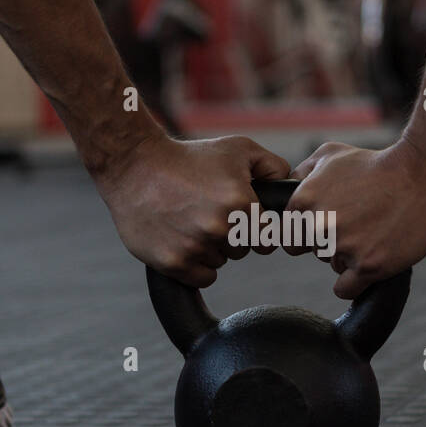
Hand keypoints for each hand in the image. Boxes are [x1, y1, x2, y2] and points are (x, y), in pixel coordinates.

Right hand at [96, 134, 290, 286]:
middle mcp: (219, 228)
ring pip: (220, 262)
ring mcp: (195, 248)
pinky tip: (183, 238)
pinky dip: (196, 264)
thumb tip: (291, 188)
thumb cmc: (188, 157)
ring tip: (190, 220)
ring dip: (211, 248)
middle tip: (208, 212)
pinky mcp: (174, 263)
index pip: (266, 237)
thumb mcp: (237, 149)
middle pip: (243, 250)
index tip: (240, 216)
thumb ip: (272, 167)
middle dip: (232, 235)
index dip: (255, 226)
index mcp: (240, 204)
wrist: (135, 166)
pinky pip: (202, 277)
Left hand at [289, 139, 425, 298]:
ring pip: (333, 267)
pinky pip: (345, 289)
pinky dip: (355, 282)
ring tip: (374, 232)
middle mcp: (319, 226)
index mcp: (303, 201)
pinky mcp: (368, 266)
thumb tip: (285, 192)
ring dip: (349, 257)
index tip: (329, 222)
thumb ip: (301, 175)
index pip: (290, 234)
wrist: (422, 174)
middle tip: (356, 225)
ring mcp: (343, 248)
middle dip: (329, 242)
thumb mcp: (330, 155)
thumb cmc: (376, 163)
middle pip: (311, 251)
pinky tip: (369, 263)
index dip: (309, 229)